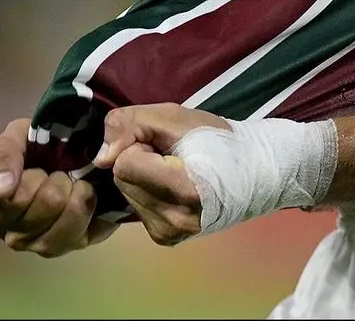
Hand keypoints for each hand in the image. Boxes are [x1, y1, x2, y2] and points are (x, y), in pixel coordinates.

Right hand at [0, 118, 117, 256]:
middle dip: (41, 177)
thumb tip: (1, 188)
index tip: (7, 176)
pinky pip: (65, 234)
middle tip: (50, 170)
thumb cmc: (42, 147)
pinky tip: (82, 192)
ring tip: (68, 180)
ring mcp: (20, 240)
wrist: (85, 161)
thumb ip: (3, 153)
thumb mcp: (20, 135)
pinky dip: (81, 204)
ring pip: (43, 215)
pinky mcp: (52, 247)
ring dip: (64, 189)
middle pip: (15, 202)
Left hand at [93, 104, 230, 245]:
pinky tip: (173, 188)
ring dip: (144, 178)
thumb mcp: (175, 116)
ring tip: (177, 170)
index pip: (124, 165)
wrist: (254, 170)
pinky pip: (137, 207)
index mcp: (183, 191)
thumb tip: (101, 158)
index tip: (168, 145)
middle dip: (140, 162)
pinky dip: (149, 193)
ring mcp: (171, 234)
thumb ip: (130, 124)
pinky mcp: (166, 238)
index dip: (141, 146)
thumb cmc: (218, 139)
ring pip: (127, 194)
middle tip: (174, 157)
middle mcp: (175, 221)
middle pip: (122, 181)